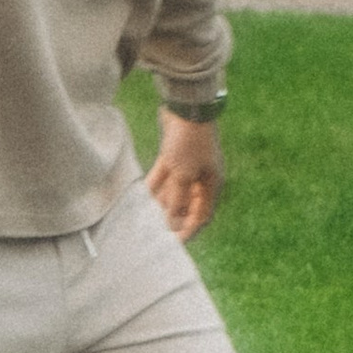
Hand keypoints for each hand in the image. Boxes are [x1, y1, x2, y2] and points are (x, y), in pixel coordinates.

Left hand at [147, 113, 224, 242]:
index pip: (202, 216)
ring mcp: (188, 166)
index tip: (172, 244)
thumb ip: (177, 200)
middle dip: (172, 218)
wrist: (185, 107)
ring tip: (144, 216)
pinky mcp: (174, 156)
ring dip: (161, 203)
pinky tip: (140, 195)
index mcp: (212, 184)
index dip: (188, 231)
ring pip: (174, 192)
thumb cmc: (190, 142)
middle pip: (187, 205)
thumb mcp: (183, 175)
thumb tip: (172, 222)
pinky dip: (154, 186)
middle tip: (154, 231)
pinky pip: (164, 177)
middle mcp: (201, 177)